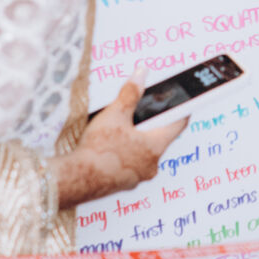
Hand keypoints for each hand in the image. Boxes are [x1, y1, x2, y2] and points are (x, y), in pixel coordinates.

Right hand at [54, 79, 186, 208]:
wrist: (76, 180)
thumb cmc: (98, 148)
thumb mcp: (115, 114)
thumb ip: (130, 93)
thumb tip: (141, 73)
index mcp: (155, 146)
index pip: (178, 124)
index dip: (181, 110)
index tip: (182, 102)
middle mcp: (152, 165)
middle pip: (159, 138)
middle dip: (150, 124)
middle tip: (139, 112)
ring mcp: (137, 177)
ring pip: (143, 153)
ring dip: (135, 141)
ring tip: (119, 129)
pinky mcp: (123, 184)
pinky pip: (129, 166)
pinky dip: (123, 155)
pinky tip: (107, 147)